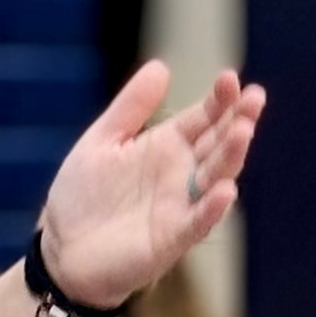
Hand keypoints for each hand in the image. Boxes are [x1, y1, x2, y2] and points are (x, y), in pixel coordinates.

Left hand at [36, 61, 266, 311]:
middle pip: (218, 145)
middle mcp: (181, 176)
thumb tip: (162, 66)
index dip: (219, 100)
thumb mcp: (103, 140)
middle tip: (254, 97)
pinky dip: (211, 209)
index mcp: (167, 148)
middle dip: (237, 122)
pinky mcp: (170, 240)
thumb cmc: (83, 197)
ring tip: (243, 131)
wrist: (62, 249)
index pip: (203, 119)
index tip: (231, 78)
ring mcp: (179, 207)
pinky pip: (196, 222)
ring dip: (232, 157)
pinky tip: (226, 190)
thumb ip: (131, 107)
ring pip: (215, 180)